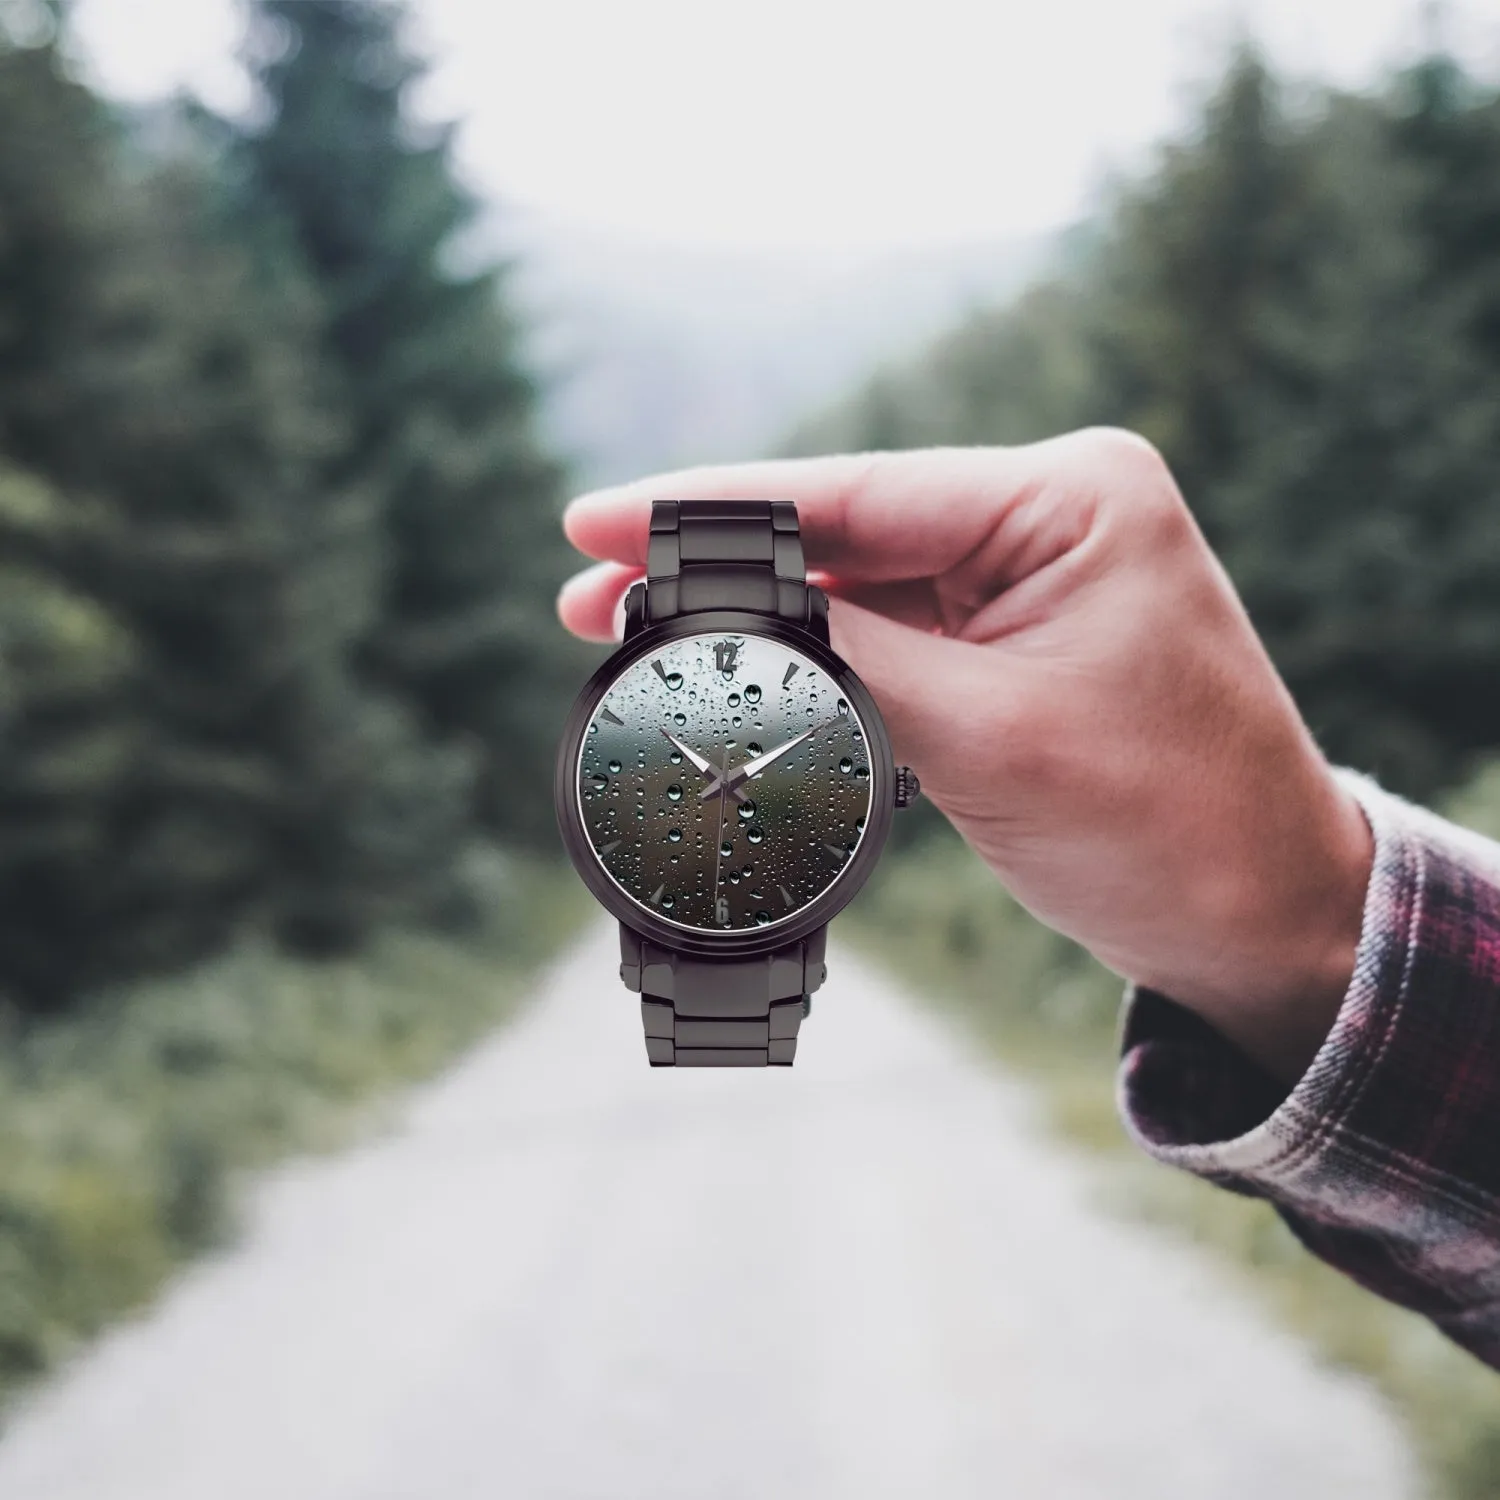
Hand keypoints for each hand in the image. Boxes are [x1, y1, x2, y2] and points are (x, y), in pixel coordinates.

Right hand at [559, 431, 1373, 1082]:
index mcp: (1071, 498)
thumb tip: (721, 615)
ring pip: (856, 583)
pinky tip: (738, 665)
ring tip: (632, 634)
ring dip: (755, 615)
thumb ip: (847, 661)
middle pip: (842, 529)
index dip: (708, 510)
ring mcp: (1030, 579)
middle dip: (714, 564)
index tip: (592, 521)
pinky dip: (812, 656)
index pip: (854, 491)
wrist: (1264, 922)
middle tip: (585, 592)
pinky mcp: (1012, 643)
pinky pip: (890, 635)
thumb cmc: (1171, 829)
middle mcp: (1050, 516)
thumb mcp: (988, 737)